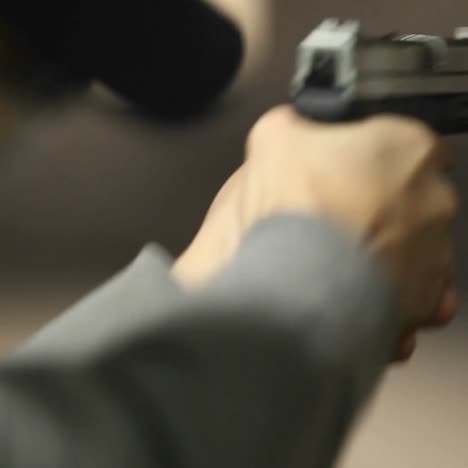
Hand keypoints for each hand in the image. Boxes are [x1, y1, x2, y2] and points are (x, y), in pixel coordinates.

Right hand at [174, 106, 457, 355]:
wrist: (298, 285)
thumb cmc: (294, 208)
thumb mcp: (275, 139)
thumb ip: (295, 124)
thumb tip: (295, 127)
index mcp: (408, 148)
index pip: (405, 140)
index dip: (374, 155)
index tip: (349, 169)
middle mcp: (434, 199)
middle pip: (411, 194)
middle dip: (381, 203)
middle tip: (339, 214)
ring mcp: (434, 253)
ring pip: (413, 244)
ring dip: (383, 247)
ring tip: (339, 257)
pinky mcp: (423, 300)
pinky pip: (416, 292)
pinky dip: (391, 291)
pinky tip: (358, 288)